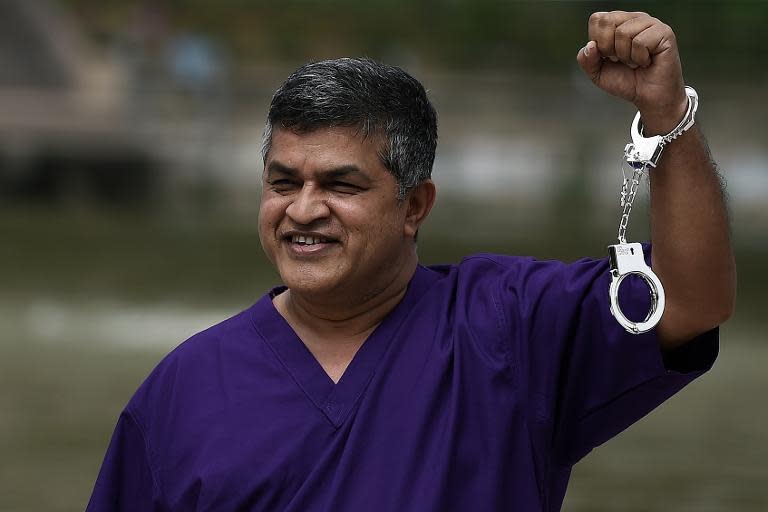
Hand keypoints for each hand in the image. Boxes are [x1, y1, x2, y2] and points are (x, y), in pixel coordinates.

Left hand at [576, 11, 687, 134]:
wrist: (649, 97)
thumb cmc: (627, 81)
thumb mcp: (597, 73)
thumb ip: (586, 59)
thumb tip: (590, 45)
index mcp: (618, 23)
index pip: (597, 19)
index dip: (597, 42)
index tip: (609, 56)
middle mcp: (634, 19)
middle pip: (607, 21)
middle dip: (608, 48)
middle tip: (621, 60)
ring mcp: (650, 23)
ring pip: (623, 32)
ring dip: (626, 56)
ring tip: (635, 62)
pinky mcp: (664, 32)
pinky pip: (640, 42)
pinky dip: (639, 58)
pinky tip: (646, 61)